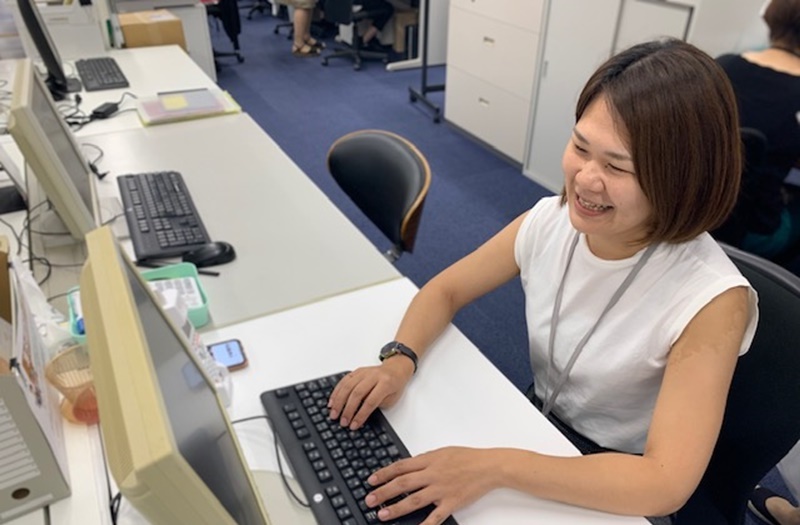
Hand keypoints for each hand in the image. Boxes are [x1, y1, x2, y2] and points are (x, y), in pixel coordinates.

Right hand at [328, 359, 413, 429]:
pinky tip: (332, 401)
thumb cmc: (394, 385)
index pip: (370, 401)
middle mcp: (374, 376)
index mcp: (386, 383)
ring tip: (334, 414)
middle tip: (342, 422)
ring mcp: (364, 372)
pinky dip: (336, 392)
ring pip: (348, 386)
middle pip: (357, 393)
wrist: (395, 368)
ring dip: (338, 402)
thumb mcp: (391, 399)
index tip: (354, 425)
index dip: (361, 415)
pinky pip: (343, 380)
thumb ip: (376, 406)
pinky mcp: (357, 371)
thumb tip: (359, 416)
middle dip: (348, 410)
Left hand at [364, 447, 495, 524]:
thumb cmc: (467, 458)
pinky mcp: (451, 503)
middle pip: (403, 483)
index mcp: (429, 460)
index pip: (400, 467)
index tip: (371, 480)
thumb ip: (425, 460)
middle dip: (383, 492)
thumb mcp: (442, 452)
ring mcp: (441, 490)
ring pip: (414, 500)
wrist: (488, 466)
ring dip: (396, 508)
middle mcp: (432, 475)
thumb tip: (407, 467)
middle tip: (369, 499)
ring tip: (382, 514)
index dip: (384, 474)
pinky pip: (435, 517)